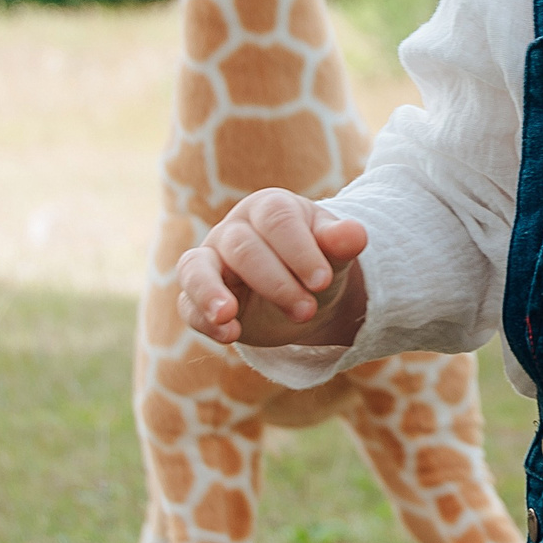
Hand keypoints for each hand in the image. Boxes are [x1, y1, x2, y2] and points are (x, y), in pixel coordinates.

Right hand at [175, 189, 368, 345]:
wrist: (306, 296)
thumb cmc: (318, 263)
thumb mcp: (336, 254)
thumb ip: (341, 243)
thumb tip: (355, 234)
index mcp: (269, 208)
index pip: (277, 220)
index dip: (298, 250)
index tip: (322, 281)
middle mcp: (234, 229)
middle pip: (242, 247)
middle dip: (276, 282)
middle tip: (306, 310)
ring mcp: (210, 261)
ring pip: (197, 268)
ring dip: (211, 292)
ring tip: (229, 315)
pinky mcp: (196, 296)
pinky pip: (187, 304)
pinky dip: (204, 320)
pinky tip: (229, 335)